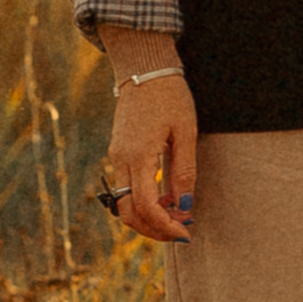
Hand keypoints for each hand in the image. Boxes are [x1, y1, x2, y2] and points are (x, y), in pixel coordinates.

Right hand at [107, 63, 197, 242]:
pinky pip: (125, 187)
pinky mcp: (118, 152)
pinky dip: (142, 201)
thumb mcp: (185, 132)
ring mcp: (116, 156)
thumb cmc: (170, 97)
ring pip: (123, 203)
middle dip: (153, 230)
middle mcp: (121, 159)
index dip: (164, 226)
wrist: (145, 69)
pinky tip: (164, 197)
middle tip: (180, 232)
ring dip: (147, 217)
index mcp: (138, 155)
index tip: (185, 232)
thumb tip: (184, 205)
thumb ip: (184, 170)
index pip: (145, 206)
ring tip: (175, 215)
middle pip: (127, 212)